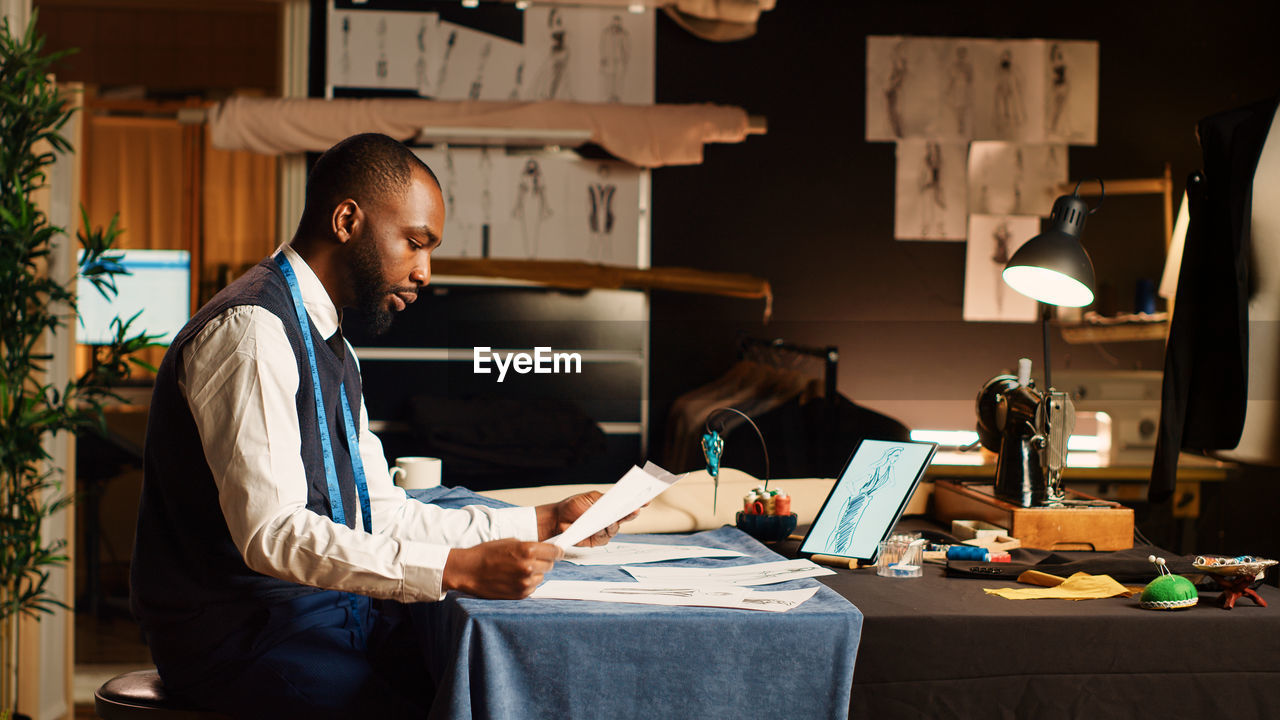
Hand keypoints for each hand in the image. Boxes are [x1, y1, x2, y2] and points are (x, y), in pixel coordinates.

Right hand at [442, 539, 562, 598]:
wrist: (468, 570)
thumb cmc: (486, 553)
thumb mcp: (510, 541)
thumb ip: (530, 546)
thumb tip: (545, 550)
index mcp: (528, 550)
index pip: (555, 551)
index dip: (556, 551)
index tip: (556, 552)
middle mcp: (529, 566)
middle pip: (550, 565)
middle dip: (543, 561)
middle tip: (530, 560)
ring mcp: (525, 582)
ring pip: (541, 577)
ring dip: (534, 574)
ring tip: (517, 570)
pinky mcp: (520, 594)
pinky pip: (532, 588)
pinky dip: (526, 584)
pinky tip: (513, 579)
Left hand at [536, 491, 640, 547]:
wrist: (559, 517)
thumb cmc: (574, 506)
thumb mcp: (590, 498)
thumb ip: (604, 500)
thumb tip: (618, 501)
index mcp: (611, 507)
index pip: (628, 505)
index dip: (638, 503)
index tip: (646, 499)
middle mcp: (611, 519)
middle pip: (626, 517)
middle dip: (631, 513)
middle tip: (636, 508)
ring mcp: (605, 530)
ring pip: (615, 528)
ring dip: (614, 522)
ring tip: (612, 517)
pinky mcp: (597, 540)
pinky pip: (604, 537)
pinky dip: (602, 531)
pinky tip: (599, 526)